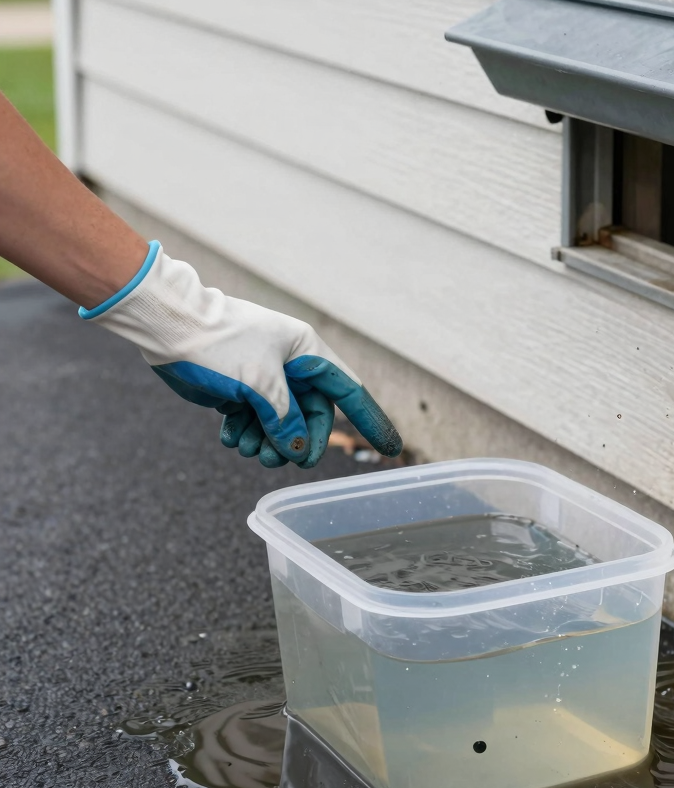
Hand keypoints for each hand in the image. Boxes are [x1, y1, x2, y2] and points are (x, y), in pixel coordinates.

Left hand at [82, 242, 402, 467]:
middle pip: (311, 416)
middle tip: (279, 461)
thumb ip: (286, 421)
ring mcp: (264, 377)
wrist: (167, 326)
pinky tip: (230, 434)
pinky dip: (246, 432)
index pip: (350, 392)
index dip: (372, 421)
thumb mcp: (260, 386)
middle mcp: (291, 365)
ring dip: (267, 441)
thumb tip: (299, 449)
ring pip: (281, 423)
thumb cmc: (218, 344)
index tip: (391, 447)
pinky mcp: (239, 387)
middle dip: (296, 441)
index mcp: (307, 353)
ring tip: (246, 448)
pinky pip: (255, 420)